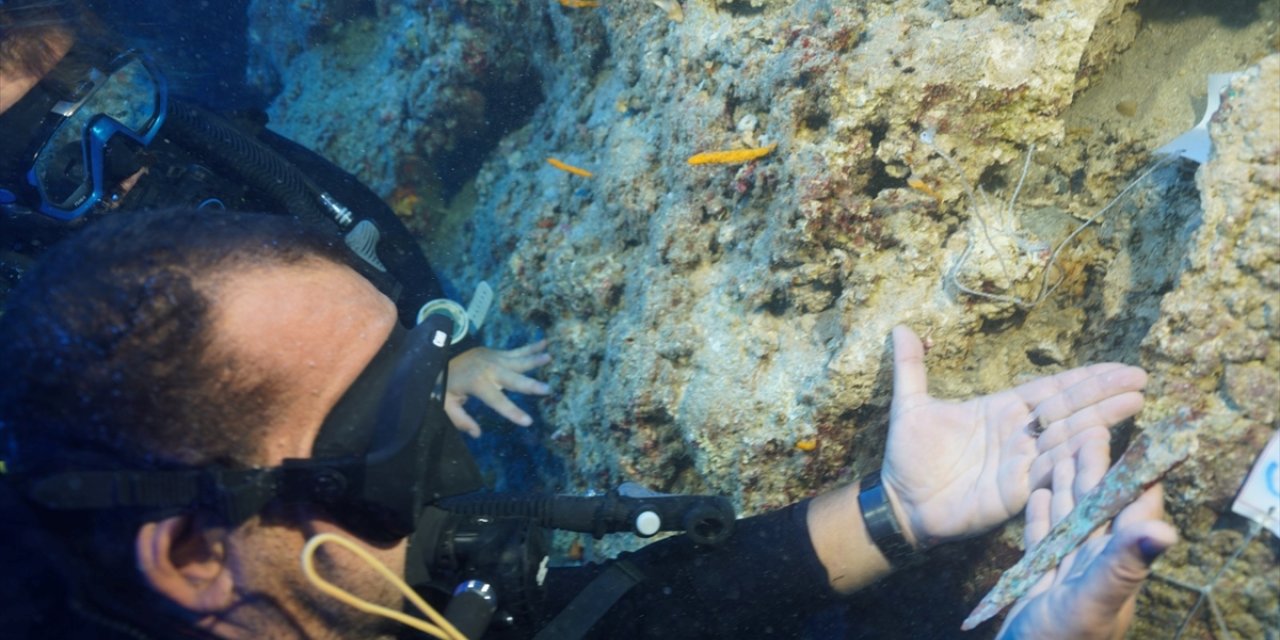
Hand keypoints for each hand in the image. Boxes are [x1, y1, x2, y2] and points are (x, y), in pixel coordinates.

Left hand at [445, 340, 551, 436]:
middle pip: (512, 379)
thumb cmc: (445, 388)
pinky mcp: (495, 353)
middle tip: (547, 389)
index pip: (498, 401)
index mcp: (476, 384)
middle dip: (529, 385)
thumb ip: (461, 420)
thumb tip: (477, 434)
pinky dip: (530, 347)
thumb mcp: (447, 406)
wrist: (437, 360)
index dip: (512, 412)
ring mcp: (492, 358)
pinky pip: (515, 351)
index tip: (528, 421)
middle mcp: (487, 369)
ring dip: (534, 360)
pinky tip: (544, 343)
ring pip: (517, 361)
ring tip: (549, 357)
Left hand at [881, 325, 1147, 546]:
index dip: (1084, 379)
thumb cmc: (908, 455)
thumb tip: (900, 328)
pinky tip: (1100, 443)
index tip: (1119, 367)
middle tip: (1140, 380)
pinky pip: (1049, 472)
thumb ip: (910, 368)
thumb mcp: (910, 406)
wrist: (899, 502)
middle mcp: (1019, 435)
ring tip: (1132, 403)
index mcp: (1002, 410)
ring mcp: (1020, 463)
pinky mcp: (1016, 492)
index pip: (1050, 390)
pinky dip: (1073, 458)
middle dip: (1103, 395)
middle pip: (1067, 410)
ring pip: (1065, 438)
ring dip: (1098, 421)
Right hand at [997, 438, 1176, 639]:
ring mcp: (1068, 573)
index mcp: (1115, 565)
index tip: (1138, 437)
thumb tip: (1164, 529)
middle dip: (1096, 469)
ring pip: (1070, 518)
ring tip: (1061, 452)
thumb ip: (1123, 565)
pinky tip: (1034, 496)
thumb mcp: (1092, 602)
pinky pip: (1043, 541)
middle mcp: (1096, 565)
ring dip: (1065, 484)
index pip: (1134, 508)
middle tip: (1090, 429)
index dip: (1136, 472)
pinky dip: (1039, 516)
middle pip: (1100, 507)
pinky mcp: (1041, 583)